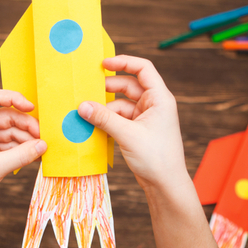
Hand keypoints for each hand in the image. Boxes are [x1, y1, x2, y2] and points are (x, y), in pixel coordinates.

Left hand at [0, 89, 46, 212]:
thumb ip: (22, 155)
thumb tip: (43, 145)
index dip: (15, 98)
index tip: (32, 108)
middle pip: (7, 116)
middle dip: (26, 126)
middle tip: (43, 138)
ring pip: (10, 131)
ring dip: (25, 139)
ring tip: (40, 149)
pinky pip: (7, 143)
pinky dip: (20, 148)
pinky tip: (32, 155)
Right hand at [78, 55, 187, 192]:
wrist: (165, 185)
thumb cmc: (156, 158)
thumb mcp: (128, 134)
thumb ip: (104, 118)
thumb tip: (82, 106)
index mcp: (159, 98)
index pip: (143, 68)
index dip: (123, 62)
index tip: (103, 64)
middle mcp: (154, 104)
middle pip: (128, 86)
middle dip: (107, 88)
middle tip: (86, 91)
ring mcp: (146, 117)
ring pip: (121, 104)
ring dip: (105, 108)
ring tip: (86, 113)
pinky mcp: (138, 130)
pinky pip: (120, 118)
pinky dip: (107, 120)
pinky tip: (93, 126)